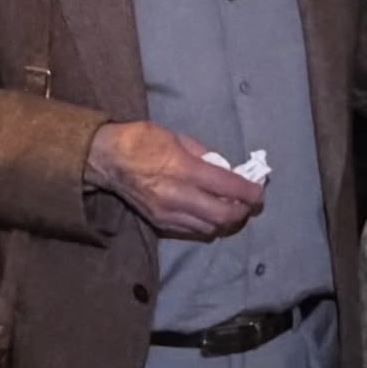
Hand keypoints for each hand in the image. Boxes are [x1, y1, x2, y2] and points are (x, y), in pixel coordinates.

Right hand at [85, 121, 262, 237]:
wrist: (106, 159)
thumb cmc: (142, 140)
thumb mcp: (178, 137)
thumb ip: (205, 155)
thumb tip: (226, 169)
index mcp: (184, 169)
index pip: (228, 187)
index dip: (250, 193)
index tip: (259, 192)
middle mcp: (178, 195)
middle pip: (223, 216)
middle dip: (243, 212)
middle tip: (250, 204)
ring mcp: (168, 213)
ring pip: (210, 227)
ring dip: (226, 220)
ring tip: (232, 208)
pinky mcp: (160, 223)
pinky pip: (193, 230)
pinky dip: (207, 224)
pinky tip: (210, 213)